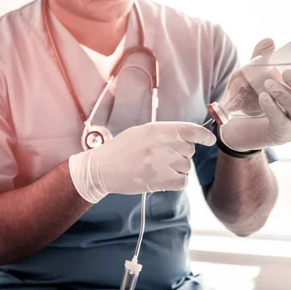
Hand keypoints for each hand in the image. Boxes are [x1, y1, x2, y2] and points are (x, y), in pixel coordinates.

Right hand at [69, 122, 215, 202]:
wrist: (102, 169)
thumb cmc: (120, 150)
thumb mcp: (140, 133)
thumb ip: (163, 133)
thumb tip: (186, 137)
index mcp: (157, 129)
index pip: (191, 130)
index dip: (204, 136)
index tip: (209, 140)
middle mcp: (163, 143)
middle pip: (189, 151)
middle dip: (180, 155)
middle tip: (161, 158)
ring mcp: (163, 162)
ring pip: (186, 167)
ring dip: (176, 170)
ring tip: (156, 169)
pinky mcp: (162, 180)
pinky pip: (183, 181)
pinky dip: (175, 182)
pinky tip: (161, 179)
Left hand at [220, 38, 290, 151]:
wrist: (232, 126)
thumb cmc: (247, 98)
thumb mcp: (251, 76)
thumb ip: (261, 60)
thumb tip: (268, 40)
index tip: (289, 67)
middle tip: (285, 72)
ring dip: (285, 95)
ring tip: (268, 84)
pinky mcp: (281, 134)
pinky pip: (281, 122)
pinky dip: (273, 109)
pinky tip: (264, 98)